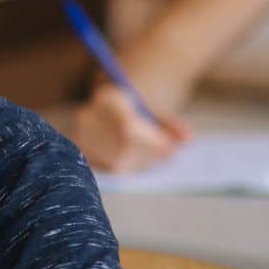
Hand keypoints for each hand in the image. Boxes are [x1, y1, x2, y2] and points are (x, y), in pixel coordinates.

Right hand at [72, 84, 190, 173]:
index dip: (152, 143)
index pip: (129, 127)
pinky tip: (140, 163)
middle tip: (169, 158)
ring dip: (142, 165)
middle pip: (122, 147)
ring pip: (116, 161)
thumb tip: (187, 139)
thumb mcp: (154, 111)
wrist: (107, 110)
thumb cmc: (135, 111)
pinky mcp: (82, 154)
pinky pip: (110, 169)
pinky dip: (130, 169)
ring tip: (155, 159)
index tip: (172, 150)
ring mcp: (82, 138)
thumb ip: (170, 124)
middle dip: (150, 156)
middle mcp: (87, 118)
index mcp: (107, 99)